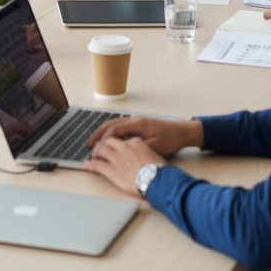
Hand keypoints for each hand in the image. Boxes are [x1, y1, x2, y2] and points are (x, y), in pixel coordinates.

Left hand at [85, 135, 164, 196]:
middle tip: (97, 145)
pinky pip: (98, 165)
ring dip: (95, 151)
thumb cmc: (160, 169)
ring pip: (101, 150)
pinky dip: (91, 164)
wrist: (158, 180)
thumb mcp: (155, 153)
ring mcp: (117, 158)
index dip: (113, 138)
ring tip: (92, 154)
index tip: (111, 141)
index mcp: (135, 141)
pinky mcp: (112, 170)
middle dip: (101, 142)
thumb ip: (144, 150)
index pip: (121, 136)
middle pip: (108, 140)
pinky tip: (87, 165)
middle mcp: (124, 147)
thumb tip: (143, 154)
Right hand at [86, 115, 202, 155]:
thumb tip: (120, 150)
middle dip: (98, 134)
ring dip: (104, 132)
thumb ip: (136, 147)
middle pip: (111, 124)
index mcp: (136, 124)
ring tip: (95, 141)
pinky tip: (109, 139)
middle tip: (88, 143)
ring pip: (115, 124)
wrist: (182, 132)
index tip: (94, 148)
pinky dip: (111, 132)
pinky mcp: (140, 124)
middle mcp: (134, 120)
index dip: (103, 139)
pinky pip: (120, 126)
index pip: (114, 130)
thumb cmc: (170, 140)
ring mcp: (137, 121)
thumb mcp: (153, 146)